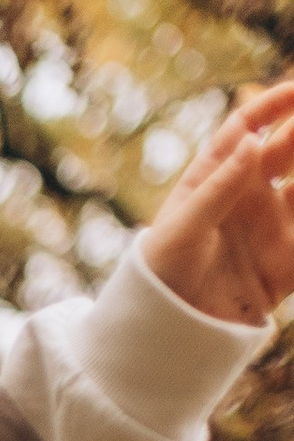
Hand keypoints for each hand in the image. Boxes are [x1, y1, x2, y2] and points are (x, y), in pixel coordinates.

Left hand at [141, 80, 293, 327]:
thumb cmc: (160, 276)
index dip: (270, 105)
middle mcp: (247, 197)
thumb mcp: (182, 229)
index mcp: (214, 179)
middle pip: (285, 150)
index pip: (246, 129)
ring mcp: (269, 228)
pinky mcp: (284, 264)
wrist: (164, 335)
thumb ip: (219, 188)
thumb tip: (253, 141)